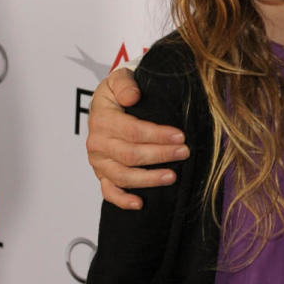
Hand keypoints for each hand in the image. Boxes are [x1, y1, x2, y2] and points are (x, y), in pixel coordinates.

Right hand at [86, 67, 187, 209]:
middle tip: (184, 152)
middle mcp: (98, 143)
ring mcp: (99, 162)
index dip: (157, 135)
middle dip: (160, 155)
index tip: (180, 136)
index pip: (132, 130)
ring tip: (173, 176)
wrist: (106, 105)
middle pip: (130, 155)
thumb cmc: (117, 92)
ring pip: (123, 176)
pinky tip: (140, 203)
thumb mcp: (119, 79)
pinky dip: (123, 200)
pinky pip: (109, 192)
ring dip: (148, 179)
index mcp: (103, 119)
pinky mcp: (102, 174)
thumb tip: (132, 97)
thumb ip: (125, 84)